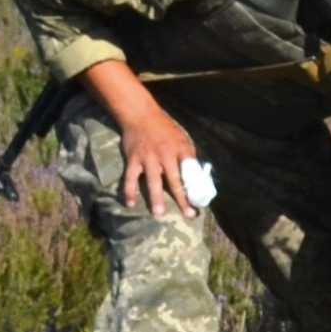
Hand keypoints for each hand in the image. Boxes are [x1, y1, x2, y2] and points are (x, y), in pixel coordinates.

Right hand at [86, 66, 202, 214]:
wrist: (142, 116)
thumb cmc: (166, 130)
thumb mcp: (183, 140)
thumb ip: (188, 158)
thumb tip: (196, 177)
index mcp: (182, 151)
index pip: (193, 173)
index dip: (197, 188)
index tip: (201, 203)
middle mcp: (166, 155)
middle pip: (175, 181)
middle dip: (182, 199)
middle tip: (188, 215)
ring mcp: (149, 158)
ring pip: (153, 181)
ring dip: (156, 198)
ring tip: (159, 213)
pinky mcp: (134, 160)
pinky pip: (130, 178)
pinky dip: (129, 191)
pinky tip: (130, 204)